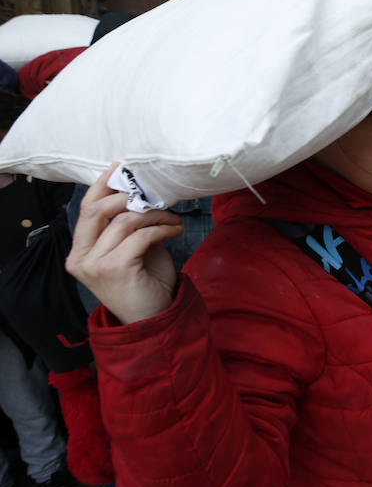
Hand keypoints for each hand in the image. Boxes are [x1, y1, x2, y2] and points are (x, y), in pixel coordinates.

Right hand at [66, 164, 182, 323]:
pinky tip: (175, 231)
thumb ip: (128, 225)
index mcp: (80, 250)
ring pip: (124, 221)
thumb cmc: (144, 282)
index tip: (120, 167)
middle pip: (97, 210)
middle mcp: (81, 257)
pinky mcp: (114, 269)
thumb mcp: (133, 248)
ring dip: (155, 215)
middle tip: (155, 197)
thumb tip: (139, 193)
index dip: (102, 185)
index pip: (86, 209)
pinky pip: (140, 236)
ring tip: (173, 220)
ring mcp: (94, 264)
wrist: (153, 319)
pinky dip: (161, 229)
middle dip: (129, 196)